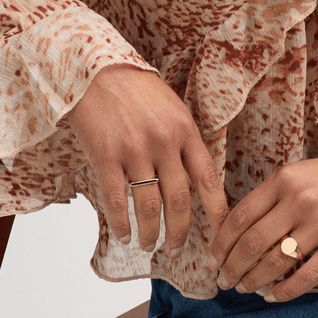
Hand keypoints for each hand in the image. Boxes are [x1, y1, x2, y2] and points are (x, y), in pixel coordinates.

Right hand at [65, 64, 228, 256]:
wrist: (96, 69)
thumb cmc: (135, 88)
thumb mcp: (171, 107)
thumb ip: (184, 140)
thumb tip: (195, 179)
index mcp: (184, 129)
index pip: (208, 178)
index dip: (217, 211)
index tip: (221, 232)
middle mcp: (163, 142)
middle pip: (179, 200)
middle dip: (180, 231)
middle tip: (177, 248)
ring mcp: (134, 149)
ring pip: (149, 206)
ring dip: (151, 233)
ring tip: (149, 244)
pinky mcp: (105, 155)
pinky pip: (117, 200)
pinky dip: (122, 224)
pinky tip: (124, 235)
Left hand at [207, 157, 317, 300]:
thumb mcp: (297, 175)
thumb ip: (271, 197)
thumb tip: (238, 229)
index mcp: (282, 180)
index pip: (241, 215)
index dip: (222, 241)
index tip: (213, 258)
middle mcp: (298, 200)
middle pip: (253, 243)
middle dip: (232, 267)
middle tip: (224, 281)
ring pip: (275, 262)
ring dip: (254, 281)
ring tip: (244, 289)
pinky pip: (305, 277)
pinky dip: (284, 292)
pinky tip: (272, 297)